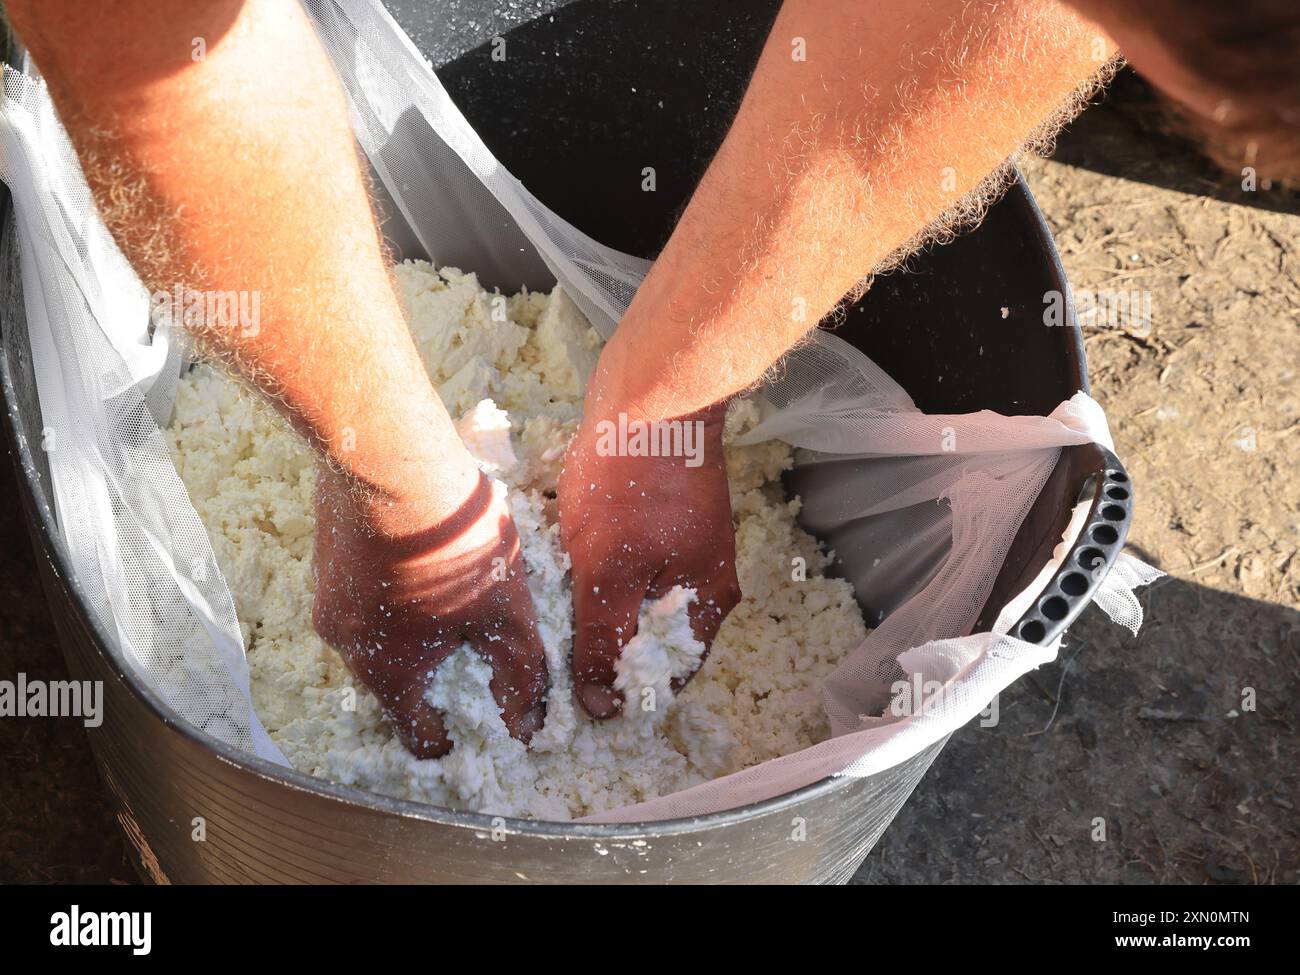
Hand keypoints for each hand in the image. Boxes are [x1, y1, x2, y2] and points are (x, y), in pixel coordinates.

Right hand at [311, 460, 547, 756]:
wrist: (389, 458)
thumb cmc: (452, 543)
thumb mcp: (507, 613)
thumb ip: (519, 674)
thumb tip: (525, 725)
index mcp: (386, 672)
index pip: (412, 731)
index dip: (444, 735)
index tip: (463, 728)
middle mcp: (344, 643)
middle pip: (391, 676)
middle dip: (430, 667)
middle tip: (470, 641)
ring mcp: (325, 593)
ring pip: (375, 626)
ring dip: (410, 618)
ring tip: (449, 588)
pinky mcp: (323, 550)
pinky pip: (361, 584)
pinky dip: (391, 581)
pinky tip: (422, 550)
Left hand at [558, 402, 739, 717]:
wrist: (649, 392)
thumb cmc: (632, 485)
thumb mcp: (610, 574)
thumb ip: (604, 644)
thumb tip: (601, 709)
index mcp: (706, 602)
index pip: (666, 673)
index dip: (623, 692)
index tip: (574, 698)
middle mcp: (701, 578)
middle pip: (649, 637)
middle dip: (603, 648)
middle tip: (551, 650)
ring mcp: (681, 543)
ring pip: (634, 598)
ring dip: (595, 606)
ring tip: (549, 607)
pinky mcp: (656, 515)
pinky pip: (625, 561)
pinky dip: (595, 568)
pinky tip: (559, 561)